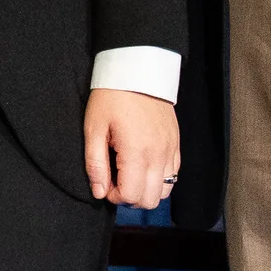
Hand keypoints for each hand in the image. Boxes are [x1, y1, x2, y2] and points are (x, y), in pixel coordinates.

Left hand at [84, 88, 178, 208]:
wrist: (137, 70)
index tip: (104, 181)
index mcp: (137, 152)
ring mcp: (171, 150)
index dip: (114, 196)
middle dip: (130, 196)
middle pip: (150, 200)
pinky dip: (159, 178)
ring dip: (146, 189)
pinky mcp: (176, 144)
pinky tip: (143, 163)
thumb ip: (96, 164)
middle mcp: (159, 155)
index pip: (131, 195)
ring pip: (165, 192)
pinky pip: (174, 175)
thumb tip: (98, 192)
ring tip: (129, 171)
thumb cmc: (111, 97)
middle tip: (115, 178)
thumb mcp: (94, 128)